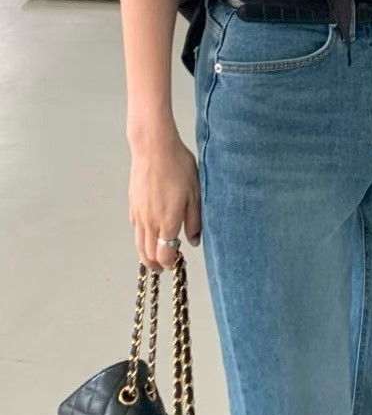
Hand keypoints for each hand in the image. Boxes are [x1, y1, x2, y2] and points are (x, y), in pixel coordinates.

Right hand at [128, 132, 201, 271]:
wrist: (154, 148)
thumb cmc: (177, 166)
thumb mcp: (195, 193)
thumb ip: (194, 220)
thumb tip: (194, 240)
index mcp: (167, 222)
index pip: (164, 255)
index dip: (170, 263)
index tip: (177, 262)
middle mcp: (149, 222)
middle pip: (148, 255)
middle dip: (157, 264)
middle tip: (165, 266)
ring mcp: (138, 214)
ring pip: (138, 244)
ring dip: (146, 254)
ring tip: (156, 256)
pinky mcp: (132, 205)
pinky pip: (135, 229)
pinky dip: (141, 238)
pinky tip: (149, 233)